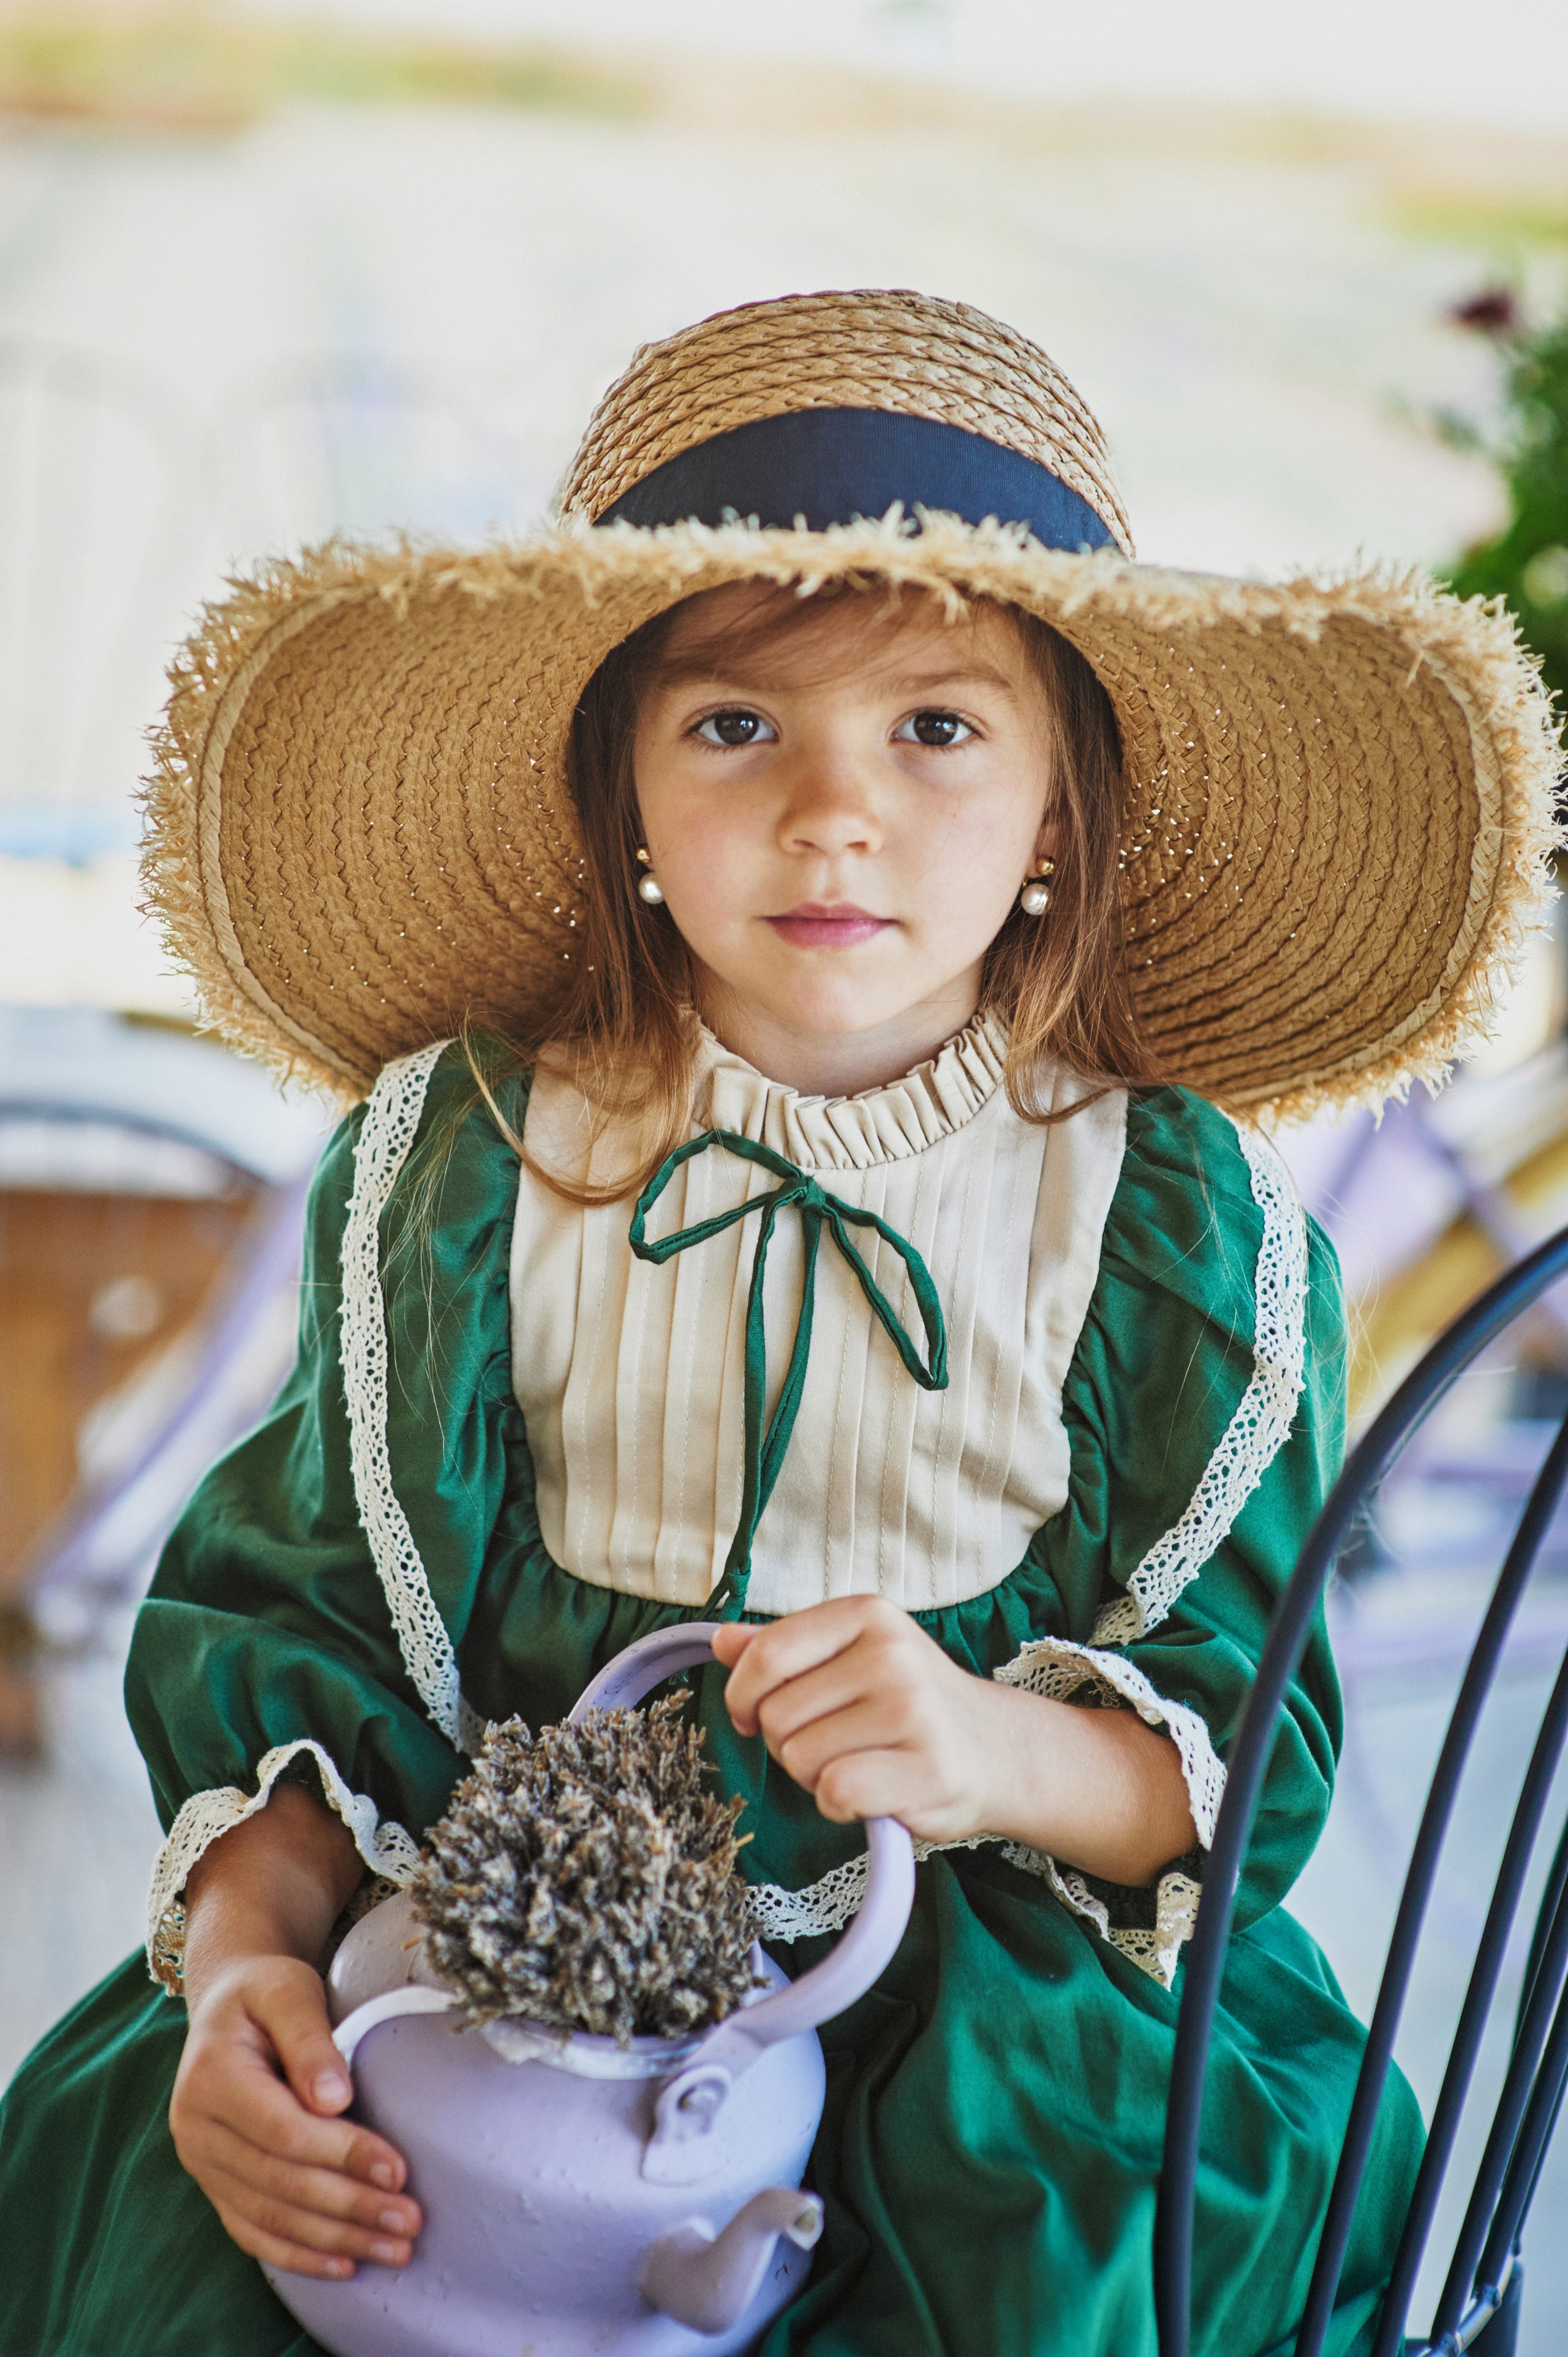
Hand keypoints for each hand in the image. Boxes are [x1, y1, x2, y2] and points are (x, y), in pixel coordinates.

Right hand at [170, 1952, 421, 2281]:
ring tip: (395, 2249)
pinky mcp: (214, 2184)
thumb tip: (334, 2099)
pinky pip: (253, 2232)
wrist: (228, 2003)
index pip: (283, 2130)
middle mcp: (196, 2128)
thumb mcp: (288, 1989)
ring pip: (270, 2217)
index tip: (399, 2170)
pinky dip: (299, 2254)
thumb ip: (309, 2038)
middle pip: (280, 2182)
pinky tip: (345, 2265)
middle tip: (410, 2221)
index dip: (341, 2153)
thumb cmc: (267, 1991)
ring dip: (336, 2239)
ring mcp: (201, 2163)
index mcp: (211, 2076)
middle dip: (350, 2206)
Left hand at [710, 1596, 1197, 1883]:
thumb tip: (719, 1640)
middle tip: (837, 1743)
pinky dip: (841, 1805)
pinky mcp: (927, 1767)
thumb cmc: (909, 1705)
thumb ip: (784, 1649)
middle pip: (776, 1716)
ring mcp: (912, 1710)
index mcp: (867, 1614)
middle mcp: (891, 1654)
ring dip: (816, 1776)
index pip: (765, 1656)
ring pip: (800, 1758)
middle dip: (789, 1742)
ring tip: (862, 1763)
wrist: (997, 1751)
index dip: (742, 1697)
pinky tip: (873, 1793)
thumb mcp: (850, 1659)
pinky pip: (835, 1792)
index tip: (752, 1715)